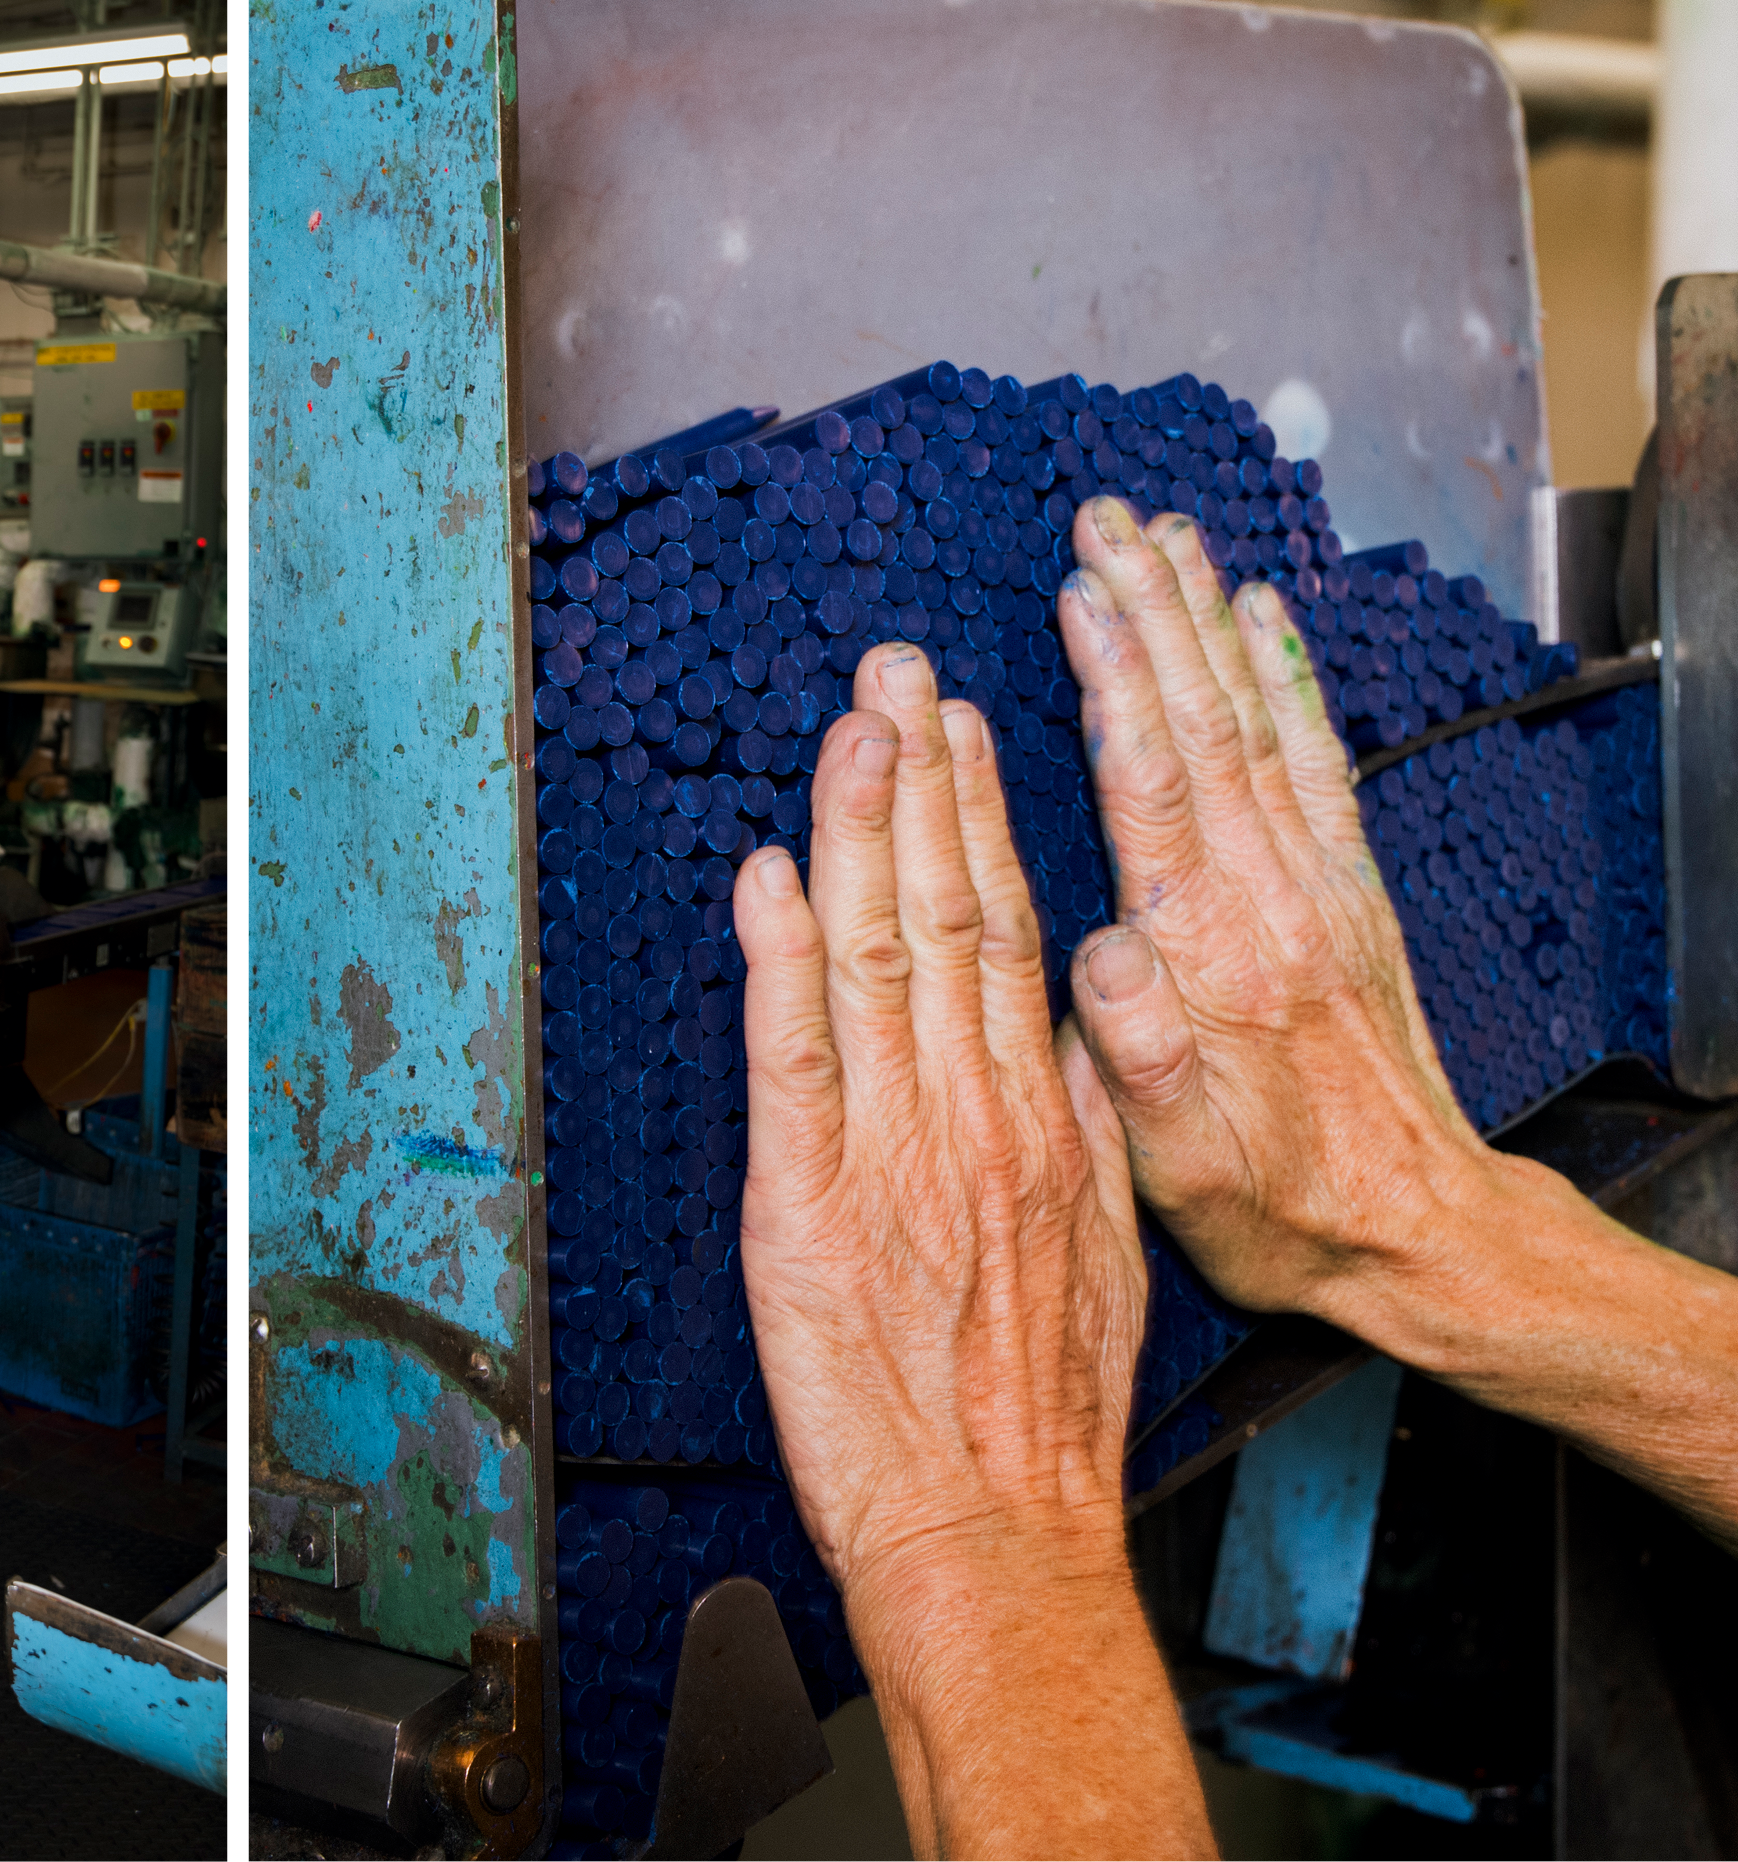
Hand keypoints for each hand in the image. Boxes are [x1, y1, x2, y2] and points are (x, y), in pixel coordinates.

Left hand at [735, 642, 1209, 1861]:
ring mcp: (894, 1152)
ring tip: (852, 725)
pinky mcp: (809, 1202)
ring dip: (859, 832)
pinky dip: (781, 959)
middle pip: (948, 914)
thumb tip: (1069, 1028)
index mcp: (1042, 1119)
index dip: (981, 822)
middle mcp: (973, 1113)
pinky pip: (795, 1057)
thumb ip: (1079, 1128)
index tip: (963, 731)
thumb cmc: (1039, 1412)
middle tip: (898, 670)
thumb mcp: (1101, 1250)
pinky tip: (772, 873)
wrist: (995, 1528)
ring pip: (877, 959)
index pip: (1012, 933)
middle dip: (919, 780)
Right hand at [1052, 499, 1497, 1313]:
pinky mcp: (1347, 895)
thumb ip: (1137, 1059)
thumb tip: (1096, 955)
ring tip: (1169, 538)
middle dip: (1154, 612)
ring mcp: (1317, 889)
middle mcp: (1271, 902)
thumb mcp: (1180, 1172)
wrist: (1417, 1234)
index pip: (1155, 788)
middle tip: (1109, 521)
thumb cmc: (1279, 1207)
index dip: (1118, 680)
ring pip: (1257, 723)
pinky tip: (1261, 619)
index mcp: (1211, 959)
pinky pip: (1315, 760)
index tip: (1081, 591)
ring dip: (1210, 622)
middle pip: (1207, 725)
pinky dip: (1287, 677)